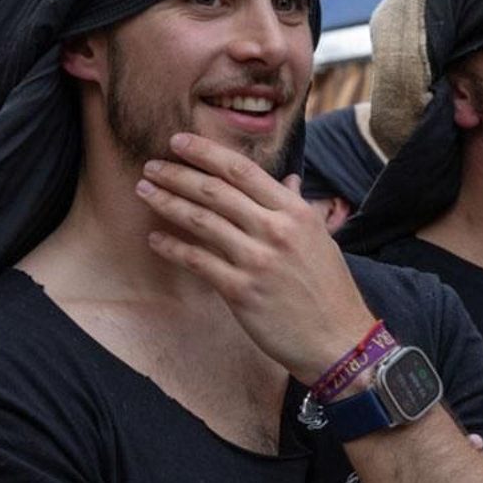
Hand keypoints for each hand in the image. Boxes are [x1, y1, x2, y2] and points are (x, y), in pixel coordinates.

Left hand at [136, 132, 376, 382]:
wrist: (338, 340)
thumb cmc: (329, 290)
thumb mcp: (320, 239)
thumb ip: (297, 206)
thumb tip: (287, 179)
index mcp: (295, 212)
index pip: (242, 170)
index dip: (205, 152)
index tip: (178, 142)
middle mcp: (275, 230)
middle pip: (215, 191)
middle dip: (177, 174)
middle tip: (150, 165)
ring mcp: (257, 261)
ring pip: (201, 221)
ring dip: (167, 203)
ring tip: (144, 191)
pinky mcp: (241, 291)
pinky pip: (198, 261)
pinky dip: (172, 248)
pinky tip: (154, 238)